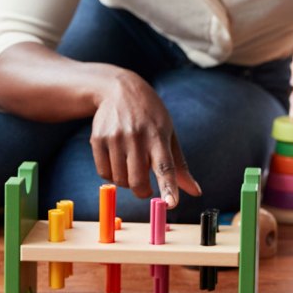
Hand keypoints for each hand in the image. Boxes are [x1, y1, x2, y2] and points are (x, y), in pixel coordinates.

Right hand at [90, 70, 201, 206]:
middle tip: (145, 188)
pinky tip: (117, 160)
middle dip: (143, 191)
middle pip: (138, 181)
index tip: (171, 203)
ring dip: (127, 181)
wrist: (119, 90)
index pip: (165, 165)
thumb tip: (195, 192)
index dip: (168, 186)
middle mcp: (136, 136)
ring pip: (120, 180)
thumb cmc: (151, 116)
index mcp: (158, 135)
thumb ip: (180, 165)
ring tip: (131, 164)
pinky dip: (112, 174)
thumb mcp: (169, 133)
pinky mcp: (98, 139)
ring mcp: (115, 137)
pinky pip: (104, 173)